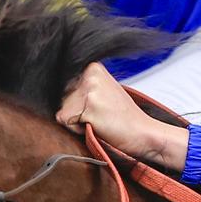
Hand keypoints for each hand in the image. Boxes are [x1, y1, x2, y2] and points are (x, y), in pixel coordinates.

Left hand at [57, 63, 188, 169]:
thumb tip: (56, 89)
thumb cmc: (124, 118)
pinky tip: (97, 126)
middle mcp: (90, 74)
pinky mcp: (88, 106)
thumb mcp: (105, 92)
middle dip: (75, 111)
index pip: (64, 87)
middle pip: (61, 98)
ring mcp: (90, 89)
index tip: (97, 106)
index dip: (77, 102)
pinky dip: (77, 129)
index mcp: (93, 68)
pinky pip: (65, 122)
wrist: (144, 133)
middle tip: (100, 115)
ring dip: (76, 121)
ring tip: (99, 121)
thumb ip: (83, 88)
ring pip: (62, 110)